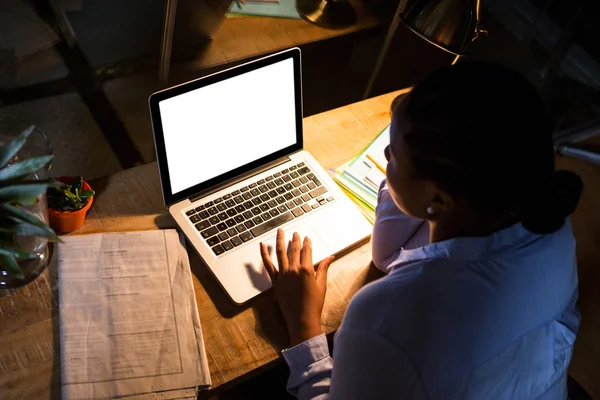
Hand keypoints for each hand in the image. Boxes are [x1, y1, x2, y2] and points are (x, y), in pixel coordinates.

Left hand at [260, 229, 334, 345]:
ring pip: (280, 253)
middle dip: (295, 240)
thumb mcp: (321, 284)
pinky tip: (261, 245)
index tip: (306, 237)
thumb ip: (324, 268)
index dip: (307, 243)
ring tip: (280, 231)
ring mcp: (283, 275)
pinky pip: (268, 265)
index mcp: (307, 270)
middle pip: (294, 250)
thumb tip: (331, 256)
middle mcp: (293, 270)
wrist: (302, 319)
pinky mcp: (275, 281)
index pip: (307, 251)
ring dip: (280, 240)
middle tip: (295, 232)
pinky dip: (264, 254)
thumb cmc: (314, 303)